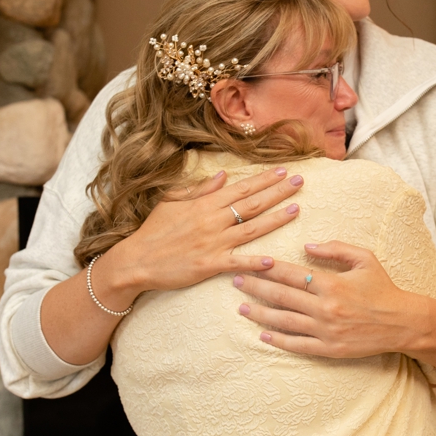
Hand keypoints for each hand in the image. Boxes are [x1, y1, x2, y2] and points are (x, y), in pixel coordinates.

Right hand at [105, 167, 304, 298]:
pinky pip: (237, 262)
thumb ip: (200, 190)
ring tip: (297, 209)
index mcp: (204, 204)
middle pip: (251, 204)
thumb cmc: (154, 231)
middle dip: (277, 191)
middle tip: (300, 182)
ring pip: (250, 229)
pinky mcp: (209, 265)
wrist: (136, 259)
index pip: (241, 188)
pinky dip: (254, 262)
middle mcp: (212, 220)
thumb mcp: (173, 202)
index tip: (283, 170)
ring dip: (276, 219)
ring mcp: (213, 243)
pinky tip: (273, 260)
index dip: (264, 179)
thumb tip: (223, 176)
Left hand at [233, 239, 423, 358]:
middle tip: (235, 281)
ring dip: (260, 314)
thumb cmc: (384, 289)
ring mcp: (326, 330)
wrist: (404, 323)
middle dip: (255, 287)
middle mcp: (325, 307)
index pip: (290, 273)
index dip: (267, 267)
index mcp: (331, 283)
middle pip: (281, 296)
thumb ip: (335, 248)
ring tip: (242, 308)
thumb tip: (306, 246)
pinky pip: (299, 345)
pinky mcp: (331, 348)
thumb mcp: (364, 259)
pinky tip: (264, 334)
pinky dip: (279, 340)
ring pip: (284, 321)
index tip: (249, 261)